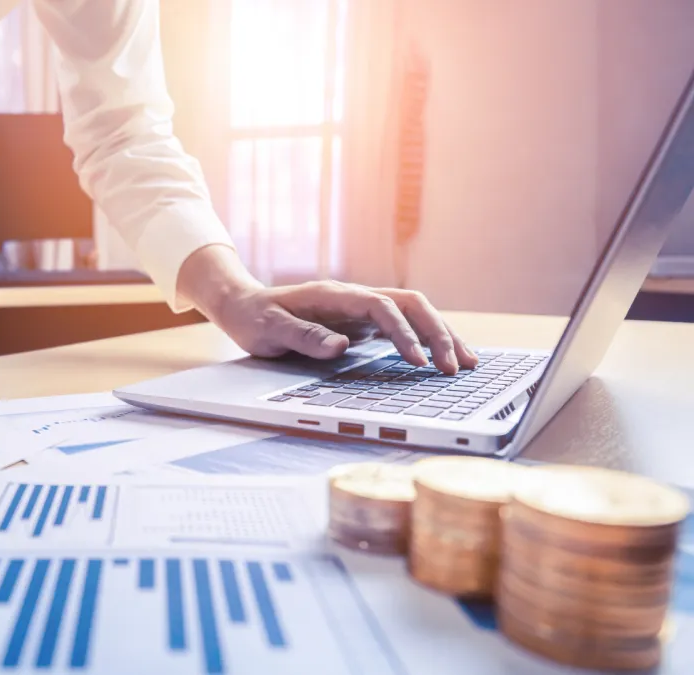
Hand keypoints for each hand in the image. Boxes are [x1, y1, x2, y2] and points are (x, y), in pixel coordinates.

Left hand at [177, 246, 477, 374]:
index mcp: (334, 295)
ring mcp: (360, 310)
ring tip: (466, 364)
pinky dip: (426, 341)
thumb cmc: (253, 317)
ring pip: (413, 313)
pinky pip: (403, 327)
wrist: (242, 306)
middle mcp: (354, 298)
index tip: (418, 363)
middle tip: (455, 368)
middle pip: (410, 305)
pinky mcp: (361, 323)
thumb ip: (302, 336)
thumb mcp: (268, 329)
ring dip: (441, 335)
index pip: (382, 308)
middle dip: (437, 333)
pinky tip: (442, 360)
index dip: (404, 334)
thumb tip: (340, 347)